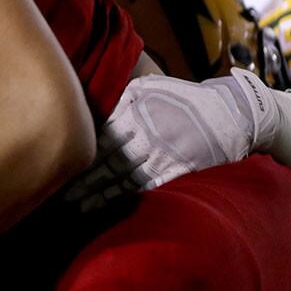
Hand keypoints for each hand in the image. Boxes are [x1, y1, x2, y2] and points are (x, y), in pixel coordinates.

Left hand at [66, 68, 279, 209]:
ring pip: (122, 176)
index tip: (61, 156)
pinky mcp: (177, 170)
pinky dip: (123, 197)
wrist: (232, 113)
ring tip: (76, 203)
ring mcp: (163, 154)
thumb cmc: (186, 98)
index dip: (80, 147)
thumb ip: (123, 95)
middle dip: (83, 175)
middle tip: (58, 187)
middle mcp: (148, 133)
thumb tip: (93, 104)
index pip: (101, 133)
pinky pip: (144, 186)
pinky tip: (105, 205)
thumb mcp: (152, 86)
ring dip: (98, 192)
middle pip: (107, 158)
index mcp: (139, 110)